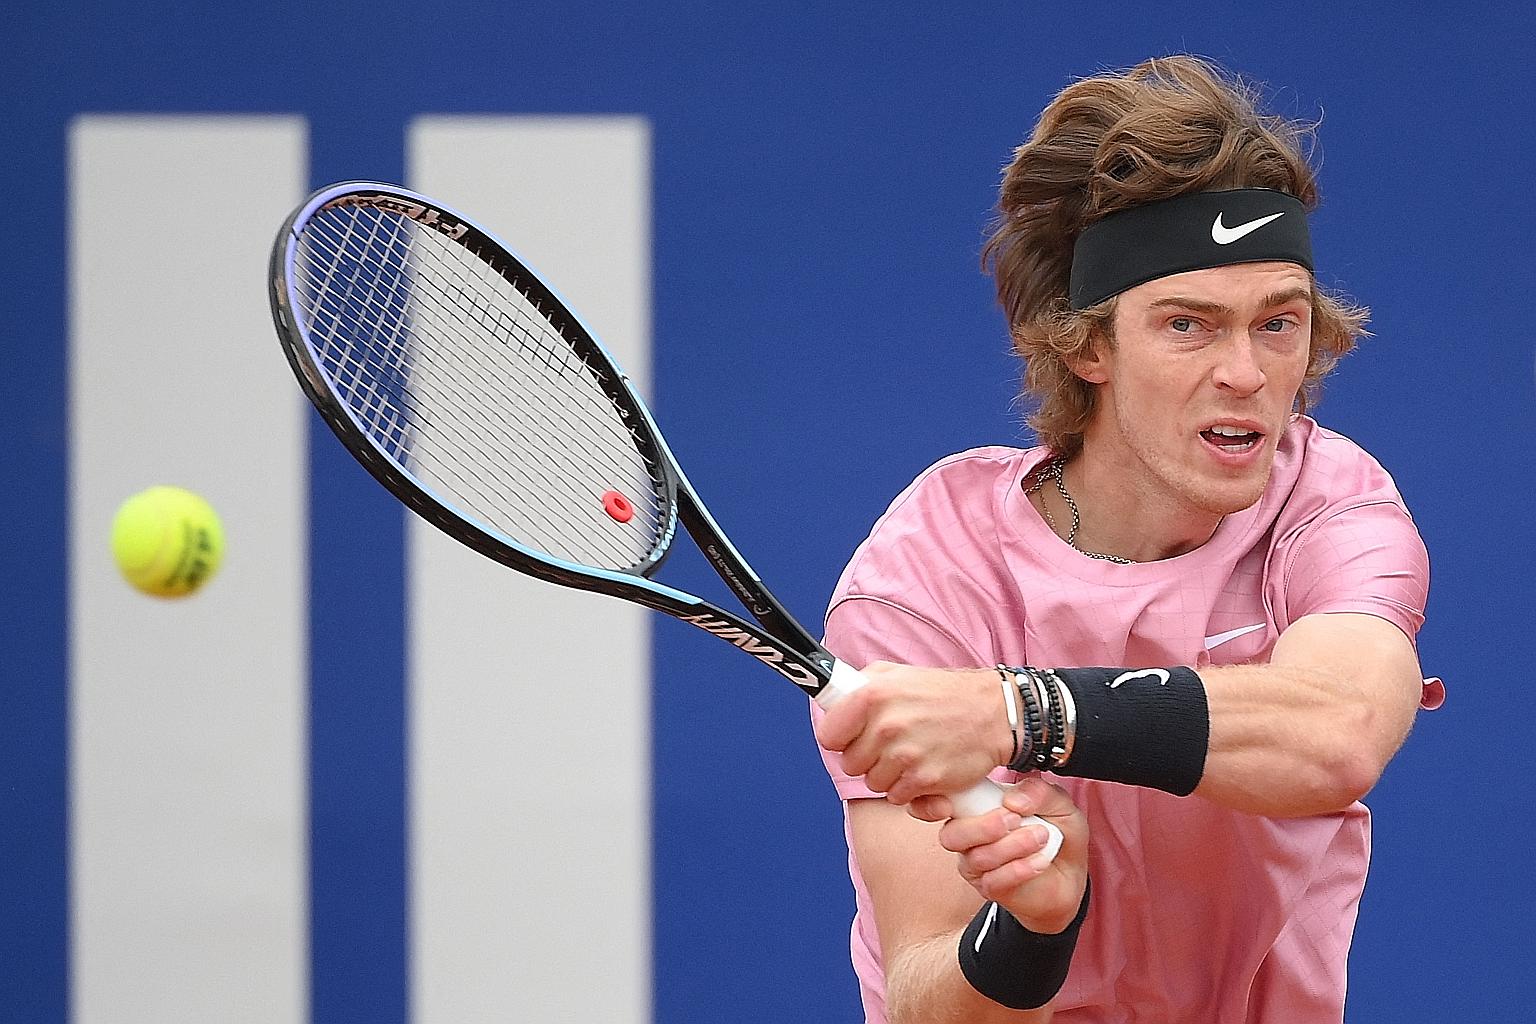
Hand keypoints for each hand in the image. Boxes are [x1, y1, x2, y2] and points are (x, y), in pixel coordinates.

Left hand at [813, 662, 1012, 804]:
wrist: (994, 713)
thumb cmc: (943, 693)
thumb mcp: (897, 674)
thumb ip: (860, 685)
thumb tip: (830, 698)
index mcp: (873, 695)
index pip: (829, 736)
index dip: (841, 738)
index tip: (852, 736)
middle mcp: (887, 726)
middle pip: (850, 763)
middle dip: (866, 757)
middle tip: (890, 744)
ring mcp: (906, 756)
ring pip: (873, 783)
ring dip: (888, 774)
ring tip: (910, 753)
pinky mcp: (925, 781)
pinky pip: (898, 797)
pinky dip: (908, 789)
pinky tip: (924, 767)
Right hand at [913, 778, 1088, 933]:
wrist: (1071, 875)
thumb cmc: (1057, 833)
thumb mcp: (1059, 804)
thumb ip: (1039, 792)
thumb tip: (1012, 799)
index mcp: (977, 807)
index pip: (944, 802)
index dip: (941, 801)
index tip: (970, 796)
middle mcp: (969, 835)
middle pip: (952, 835)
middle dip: (982, 827)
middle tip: (1014, 819)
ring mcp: (977, 864)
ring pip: (977, 858)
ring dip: (1011, 846)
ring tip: (1040, 837)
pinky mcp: (990, 888)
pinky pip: (994, 880)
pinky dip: (1020, 869)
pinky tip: (1040, 861)